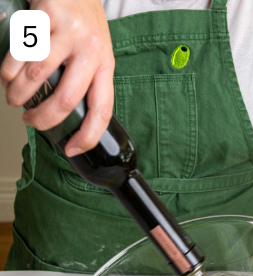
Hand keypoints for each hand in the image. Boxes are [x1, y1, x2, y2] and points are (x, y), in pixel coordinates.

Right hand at [0, 0, 113, 156]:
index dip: (88, 135)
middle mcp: (91, 50)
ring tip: (13, 97)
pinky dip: (9, 67)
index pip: (102, 110)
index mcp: (105, 65)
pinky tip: (6, 74)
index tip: (72, 149)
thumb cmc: (81, 20)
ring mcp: (69, 31)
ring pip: (39, 75)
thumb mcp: (94, 51)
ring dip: (20, 93)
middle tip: (30, 121)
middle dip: (43, 118)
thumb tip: (65, 114)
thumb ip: (84, 77)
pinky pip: (22, 49)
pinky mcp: (47, 13)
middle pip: (66, 99)